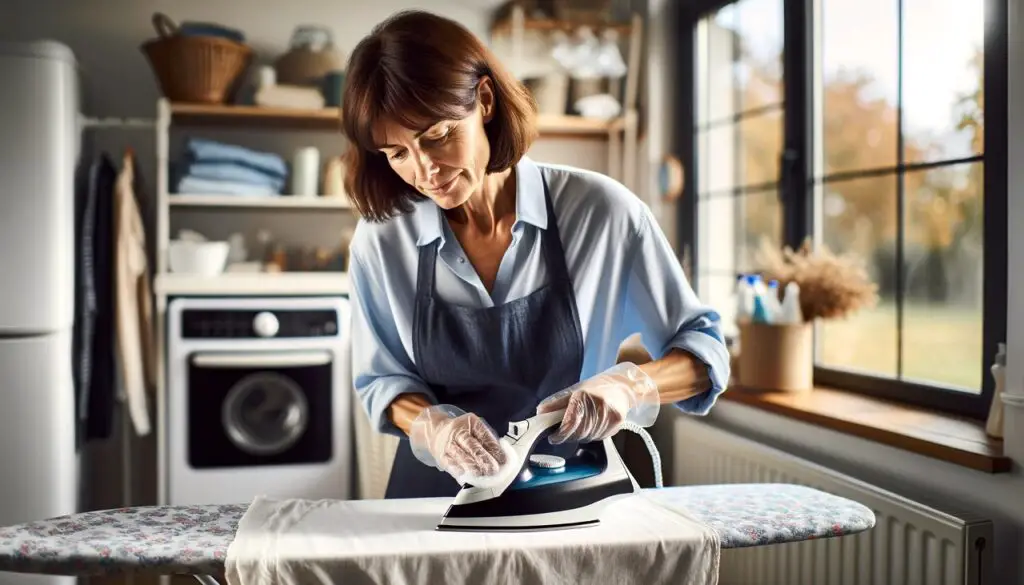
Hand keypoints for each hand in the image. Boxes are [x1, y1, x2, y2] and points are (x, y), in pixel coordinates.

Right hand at [409, 405, 507, 478]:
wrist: (437, 431)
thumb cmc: (463, 432)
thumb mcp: (475, 429)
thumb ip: (487, 440)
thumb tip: (500, 457)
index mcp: (471, 423)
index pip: (484, 435)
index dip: (494, 448)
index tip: (502, 459)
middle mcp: (458, 432)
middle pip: (472, 446)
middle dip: (484, 459)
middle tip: (494, 469)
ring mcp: (449, 444)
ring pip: (461, 456)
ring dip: (473, 467)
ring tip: (482, 474)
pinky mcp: (441, 456)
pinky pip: (450, 464)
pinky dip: (459, 471)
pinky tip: (466, 476)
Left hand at [537, 362, 659, 443]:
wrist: (623, 387)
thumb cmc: (597, 387)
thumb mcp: (575, 390)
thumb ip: (557, 403)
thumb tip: (540, 412)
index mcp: (585, 396)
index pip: (570, 422)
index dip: (560, 433)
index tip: (553, 437)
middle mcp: (598, 406)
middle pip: (578, 432)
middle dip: (568, 436)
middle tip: (562, 433)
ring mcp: (609, 416)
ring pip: (588, 437)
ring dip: (579, 436)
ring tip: (578, 428)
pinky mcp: (617, 424)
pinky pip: (598, 437)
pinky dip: (590, 435)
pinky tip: (590, 427)